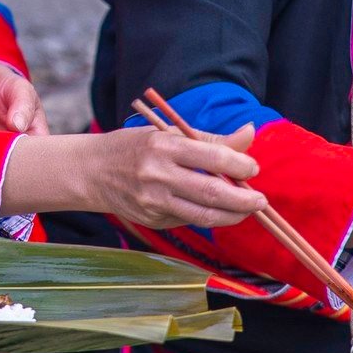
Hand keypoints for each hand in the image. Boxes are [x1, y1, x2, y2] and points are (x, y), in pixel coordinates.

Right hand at [2, 123, 264, 226]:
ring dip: (232, 215)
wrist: (91, 171)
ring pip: (203, 215)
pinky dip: (208, 216)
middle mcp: (158, 175)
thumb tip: (249, 133)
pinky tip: (218, 211)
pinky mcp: (152, 219)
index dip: (239, 164)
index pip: (212, 156)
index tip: (252, 167)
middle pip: (212, 192)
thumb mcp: (168, 133)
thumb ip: (210, 139)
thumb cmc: (134, 146)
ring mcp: (154, 201)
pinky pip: (188, 219)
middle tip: (261, 200)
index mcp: (164, 145)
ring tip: (247, 210)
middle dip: (244, 199)